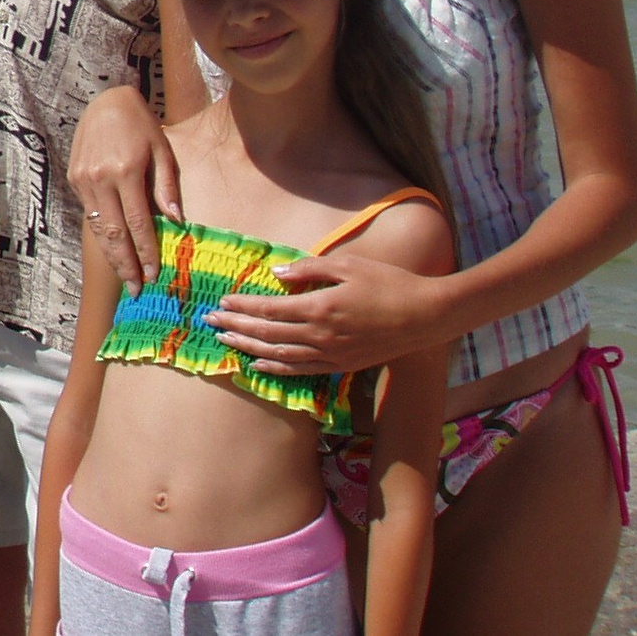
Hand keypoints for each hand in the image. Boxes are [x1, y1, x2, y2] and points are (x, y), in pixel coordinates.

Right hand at [66, 86, 182, 290]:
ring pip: (99, 227)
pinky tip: (113, 249)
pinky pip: (91, 213)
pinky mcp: (75, 178)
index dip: (146, 252)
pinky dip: (102, 234)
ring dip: (111, 256)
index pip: (138, 223)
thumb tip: (176, 222)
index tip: (154, 274)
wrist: (105, 101)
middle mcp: (100, 178)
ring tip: (125, 277)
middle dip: (126, 264)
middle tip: (136, 289)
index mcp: (126, 171)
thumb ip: (167, 187)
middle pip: (114, 233)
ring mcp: (83, 179)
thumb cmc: (141, 125)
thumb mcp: (162, 151)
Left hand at [207, 252, 449, 377]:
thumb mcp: (348, 265)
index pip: (269, 309)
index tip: (222, 300)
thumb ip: (309, 269)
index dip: (242, 306)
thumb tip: (276, 274)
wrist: (426, 316)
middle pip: (268, 333)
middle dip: (235, 326)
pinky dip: (276, 367)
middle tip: (210, 321)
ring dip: (248, 348)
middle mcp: (322, 336)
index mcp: (320, 308)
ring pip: (279, 355)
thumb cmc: (388, 283)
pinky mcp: (342, 364)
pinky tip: (258, 364)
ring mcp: (332, 354)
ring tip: (224, 341)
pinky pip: (302, 370)